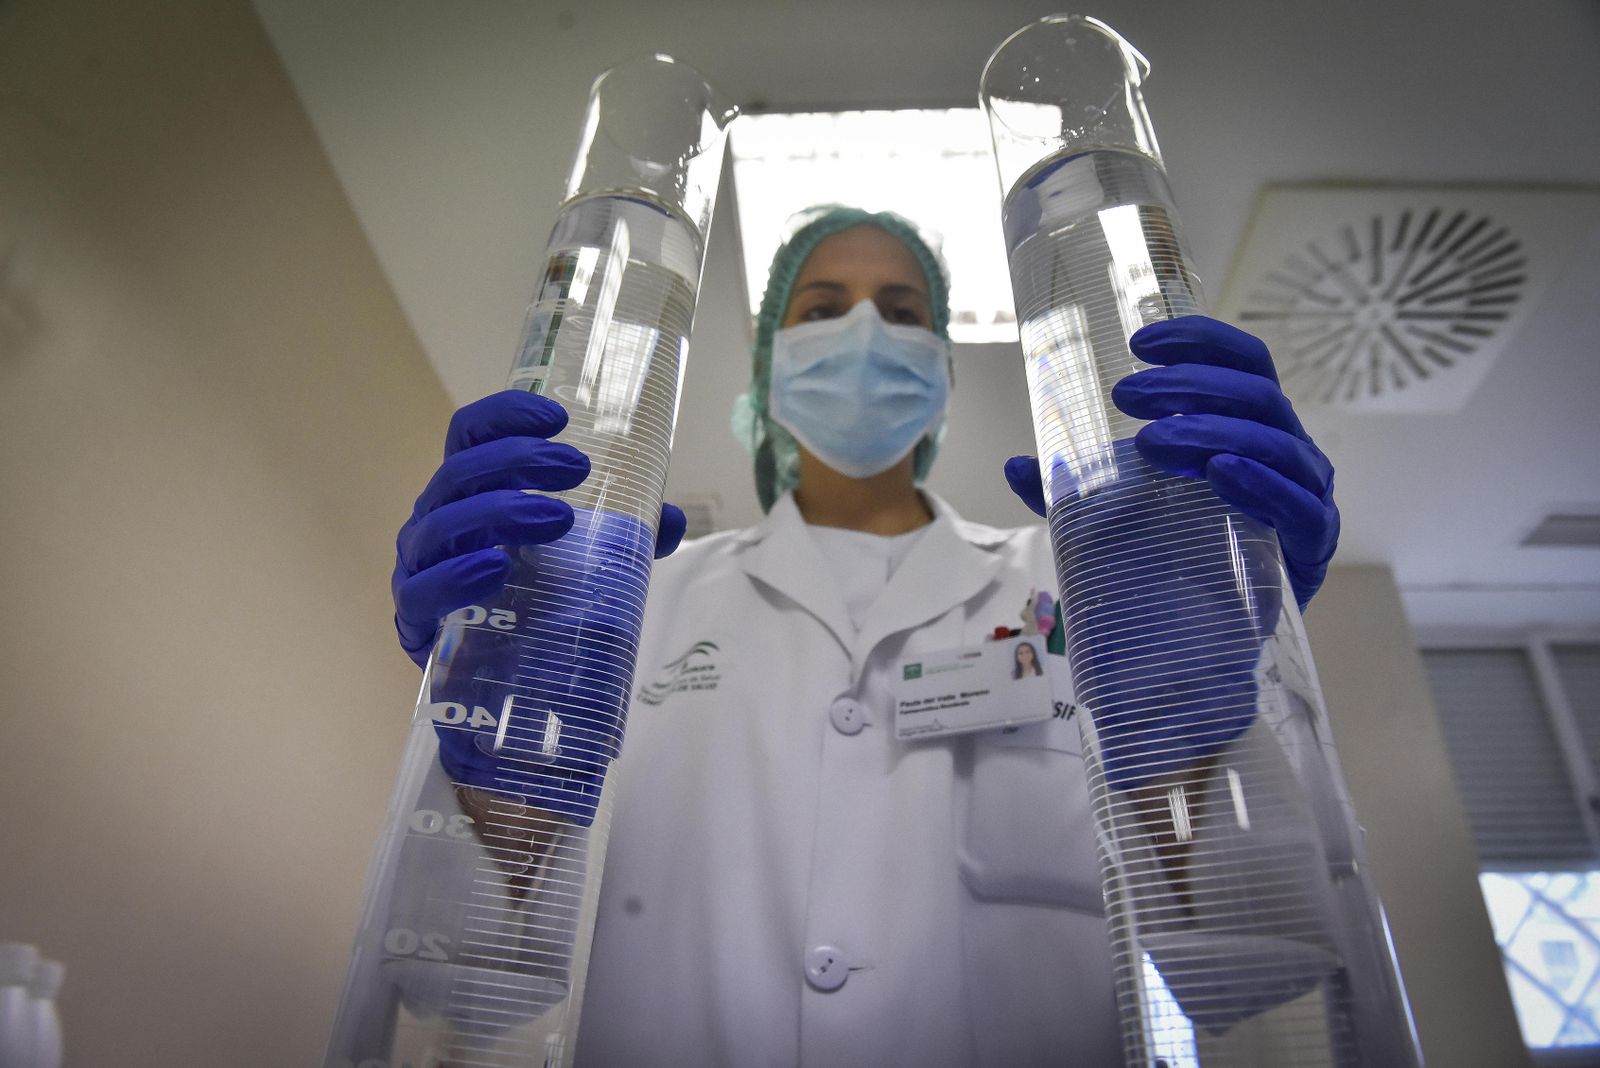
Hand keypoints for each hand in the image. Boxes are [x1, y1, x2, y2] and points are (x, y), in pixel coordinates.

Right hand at [392, 390, 686, 667]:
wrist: (497, 687)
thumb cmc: (531, 604)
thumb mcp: (582, 564)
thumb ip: (624, 539)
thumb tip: (670, 519)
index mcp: (473, 493)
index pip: (471, 434)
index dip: (505, 415)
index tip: (558, 417)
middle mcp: (439, 519)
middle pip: (461, 470)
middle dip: (519, 459)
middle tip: (576, 468)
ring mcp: (420, 567)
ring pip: (443, 524)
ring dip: (501, 511)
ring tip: (557, 517)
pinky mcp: (416, 621)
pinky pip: (423, 591)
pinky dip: (457, 575)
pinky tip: (495, 567)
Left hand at [1003, 316, 1337, 609]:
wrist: (1201, 646)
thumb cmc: (1171, 559)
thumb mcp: (1114, 518)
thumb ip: (1070, 492)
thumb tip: (1013, 465)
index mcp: (1248, 426)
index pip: (1242, 362)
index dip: (1200, 341)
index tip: (1139, 344)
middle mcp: (1285, 451)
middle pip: (1256, 393)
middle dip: (1190, 384)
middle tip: (1127, 397)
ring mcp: (1305, 496)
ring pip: (1275, 441)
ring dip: (1211, 430)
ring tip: (1152, 441)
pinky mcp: (1310, 548)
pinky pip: (1300, 507)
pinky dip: (1261, 483)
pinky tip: (1220, 473)